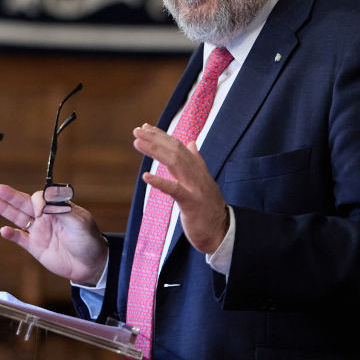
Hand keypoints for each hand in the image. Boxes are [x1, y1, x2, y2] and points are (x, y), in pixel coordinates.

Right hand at [0, 184, 108, 286]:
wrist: (91, 265)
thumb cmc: (89, 240)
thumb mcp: (80, 222)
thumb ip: (63, 210)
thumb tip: (45, 202)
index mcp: (57, 208)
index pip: (40, 197)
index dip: (37, 201)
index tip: (40, 212)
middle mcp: (46, 217)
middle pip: (24, 203)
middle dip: (11, 195)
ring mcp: (39, 232)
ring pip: (18, 218)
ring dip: (5, 210)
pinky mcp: (36, 248)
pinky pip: (20, 239)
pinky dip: (11, 235)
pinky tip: (3, 230)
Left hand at [133, 124, 229, 254]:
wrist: (222, 232)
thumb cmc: (209, 209)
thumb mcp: (203, 182)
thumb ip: (197, 162)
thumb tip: (192, 144)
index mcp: (197, 169)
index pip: (178, 146)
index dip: (162, 136)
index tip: (146, 127)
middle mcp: (197, 174)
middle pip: (175, 150)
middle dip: (155, 138)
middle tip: (137, 131)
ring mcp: (194, 187)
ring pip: (174, 162)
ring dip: (155, 151)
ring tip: (138, 143)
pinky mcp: (191, 203)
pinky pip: (174, 190)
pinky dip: (160, 182)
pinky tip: (146, 176)